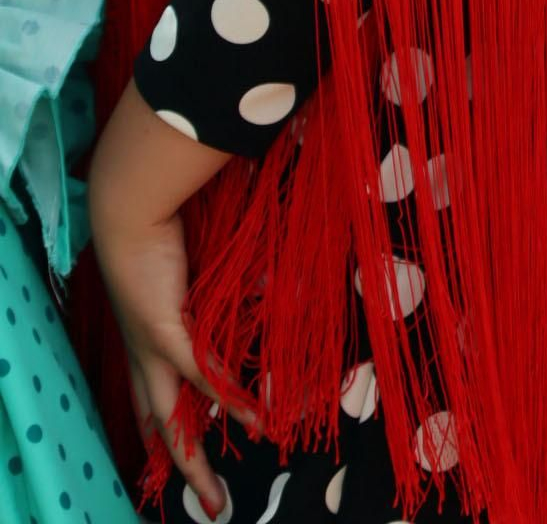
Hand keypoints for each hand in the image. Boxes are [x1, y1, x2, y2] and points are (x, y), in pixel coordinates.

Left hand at [89, 90, 243, 515]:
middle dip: (185, 469)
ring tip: (220, 497)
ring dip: (199, 461)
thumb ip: (219, 290)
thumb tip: (262, 287)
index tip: (185, 458)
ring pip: (174, 423)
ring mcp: (153, 352)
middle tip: (210, 503)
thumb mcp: (190, 273)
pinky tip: (254, 422)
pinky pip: (205, 378)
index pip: (153, 402)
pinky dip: (231, 401)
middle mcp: (143, 357)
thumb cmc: (158, 229)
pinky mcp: (168, 335)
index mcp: (142, 344)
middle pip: (160, 428)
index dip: (166, 433)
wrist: (129, 207)